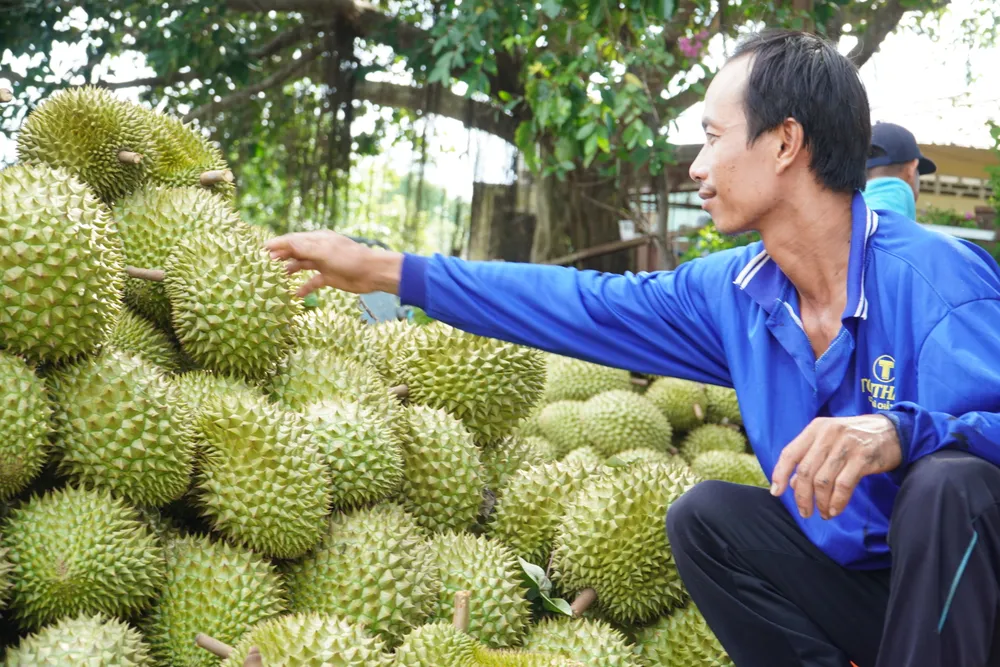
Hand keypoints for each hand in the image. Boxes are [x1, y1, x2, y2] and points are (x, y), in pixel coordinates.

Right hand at [263, 230, 403, 296]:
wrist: (373, 273)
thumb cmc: (350, 258)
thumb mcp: (324, 251)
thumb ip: (302, 248)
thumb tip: (281, 245)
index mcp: (317, 239)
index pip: (291, 240)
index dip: (276, 244)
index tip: (259, 249)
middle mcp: (318, 249)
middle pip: (294, 252)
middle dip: (279, 258)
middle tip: (262, 265)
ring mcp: (323, 263)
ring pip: (300, 266)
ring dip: (288, 271)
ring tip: (273, 279)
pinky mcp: (329, 277)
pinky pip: (312, 282)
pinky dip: (303, 288)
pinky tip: (294, 295)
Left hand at [770, 414, 901, 520]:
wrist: (894, 431)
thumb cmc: (856, 438)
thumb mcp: (830, 441)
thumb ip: (811, 459)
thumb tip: (793, 485)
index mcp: (815, 428)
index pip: (790, 453)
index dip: (780, 474)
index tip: (776, 492)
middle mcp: (828, 434)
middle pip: (806, 471)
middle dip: (802, 496)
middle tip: (805, 512)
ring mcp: (846, 445)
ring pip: (823, 481)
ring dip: (821, 502)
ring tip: (824, 513)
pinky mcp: (863, 457)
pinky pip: (843, 486)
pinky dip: (837, 502)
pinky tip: (835, 510)